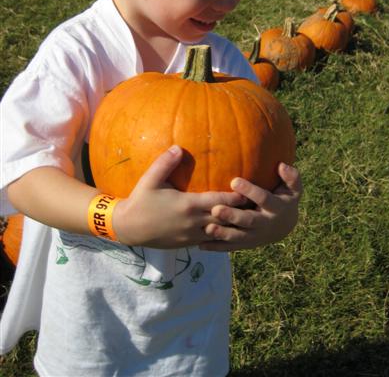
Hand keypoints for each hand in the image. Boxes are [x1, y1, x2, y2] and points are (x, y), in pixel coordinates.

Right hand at [112, 146, 246, 248]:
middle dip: (241, 212)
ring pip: (220, 232)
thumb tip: (178, 147)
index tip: (250, 190)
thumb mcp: (150, 179)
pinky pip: (210, 241)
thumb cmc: (140, 201)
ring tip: (249, 219)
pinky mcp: (187, 244)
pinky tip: (230, 231)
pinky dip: (222, 236)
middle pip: (225, 218)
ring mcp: (191, 235)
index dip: (236, 197)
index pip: (220, 201)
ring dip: (234, 226)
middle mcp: (193, 222)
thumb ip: (165, 163)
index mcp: (188, 204)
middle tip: (257, 205)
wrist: (128, 228)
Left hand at [199, 163, 301, 251]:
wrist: (284, 226)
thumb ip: (291, 177)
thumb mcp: (293, 188)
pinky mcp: (245, 244)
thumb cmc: (284, 199)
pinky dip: (216, 247)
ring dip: (223, 234)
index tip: (233, 181)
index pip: (263, 198)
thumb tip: (282, 165)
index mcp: (276, 207)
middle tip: (216, 210)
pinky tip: (201, 245)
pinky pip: (230, 247)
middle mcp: (265, 223)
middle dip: (232, 216)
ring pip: (238, 236)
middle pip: (248, 220)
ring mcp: (255, 236)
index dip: (250, 191)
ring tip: (207, 228)